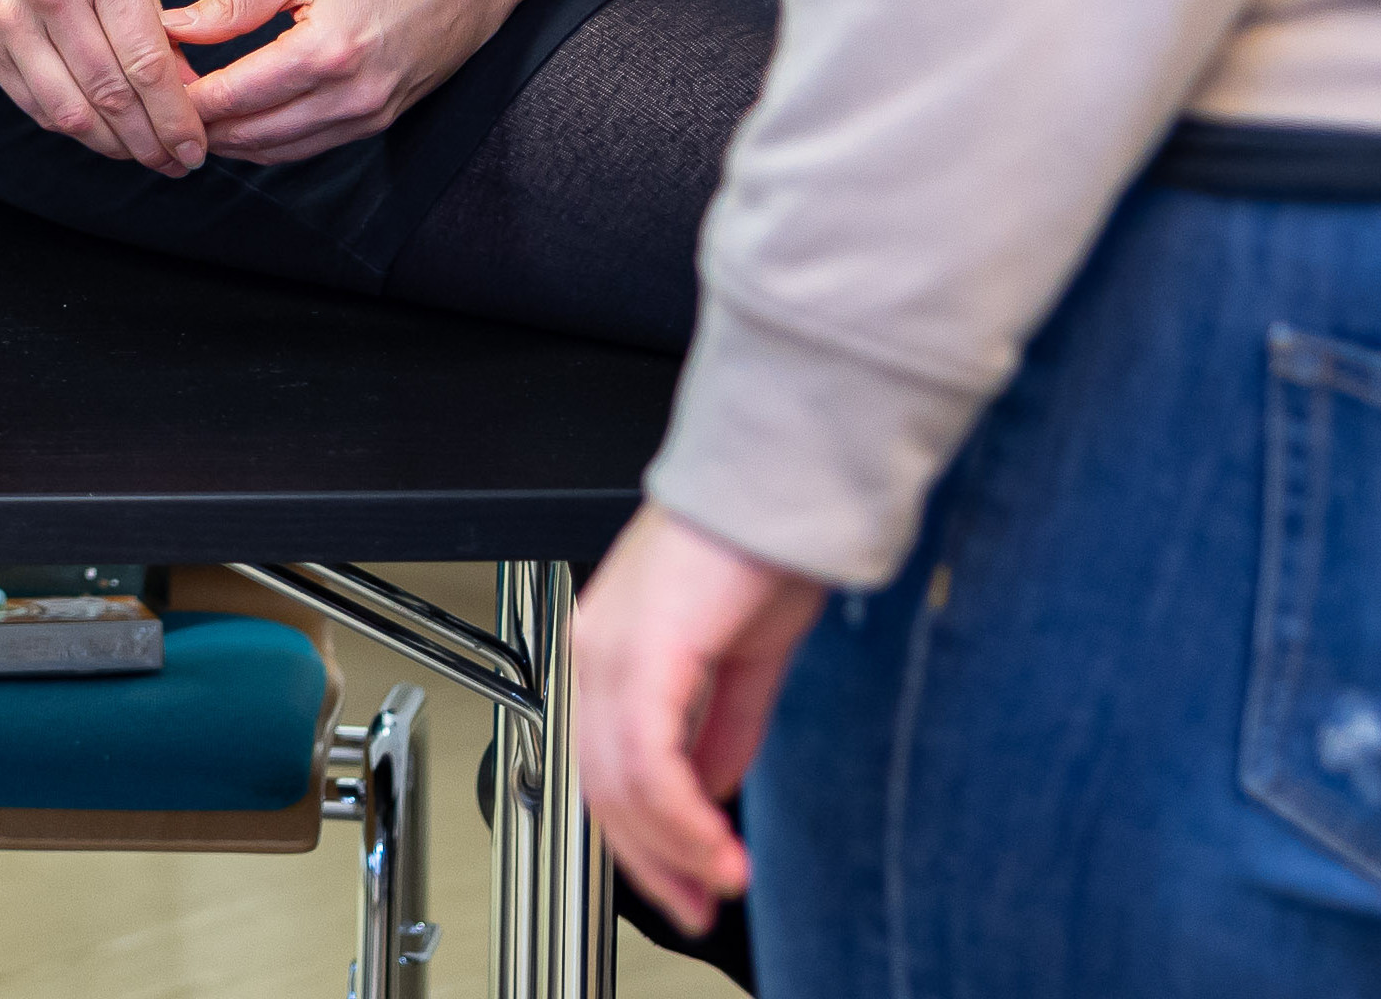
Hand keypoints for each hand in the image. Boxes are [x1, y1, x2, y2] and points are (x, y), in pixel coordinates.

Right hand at [0, 0, 205, 175]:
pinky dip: (70, 128)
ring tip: (143, 159)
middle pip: (111, 94)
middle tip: (177, 163)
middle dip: (150, 141)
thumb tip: (185, 83)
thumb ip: (150, 14)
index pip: (146, 61)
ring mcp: (12, 23)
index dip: (176, 114)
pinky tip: (98, 136)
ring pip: (69, 112)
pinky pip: (34, 105)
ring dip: (111, 146)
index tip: (196, 144)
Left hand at [163, 0, 594, 164]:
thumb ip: (235, 2)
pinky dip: (267, 143)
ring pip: (275, 154)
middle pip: (248, 136)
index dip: (180, 98)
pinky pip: (307, 150)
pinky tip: (239, 123)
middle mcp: (349, 97)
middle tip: (154, 105)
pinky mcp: (378, 125)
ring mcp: (367, 117)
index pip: (231, 97)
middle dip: (196, 127)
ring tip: (188, 117)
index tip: (144, 83)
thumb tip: (173, 27)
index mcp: (325, 50)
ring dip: (228, 142)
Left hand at [575, 504, 826, 934]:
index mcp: (611, 644)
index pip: (605, 766)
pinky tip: (717, 844)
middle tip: (700, 902)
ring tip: (721, 882)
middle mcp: (596, 647)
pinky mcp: (639, 653)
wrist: (784, 479)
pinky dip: (681, 819)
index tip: (692, 879)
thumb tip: (712, 789)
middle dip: (655, 861)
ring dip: (673, 850)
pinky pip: (646, 764)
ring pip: (619, 785)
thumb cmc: (765, 540)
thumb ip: (724, 724)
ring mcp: (610, 649)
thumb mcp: (747, 654)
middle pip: (602, 787)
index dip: (646, 835)